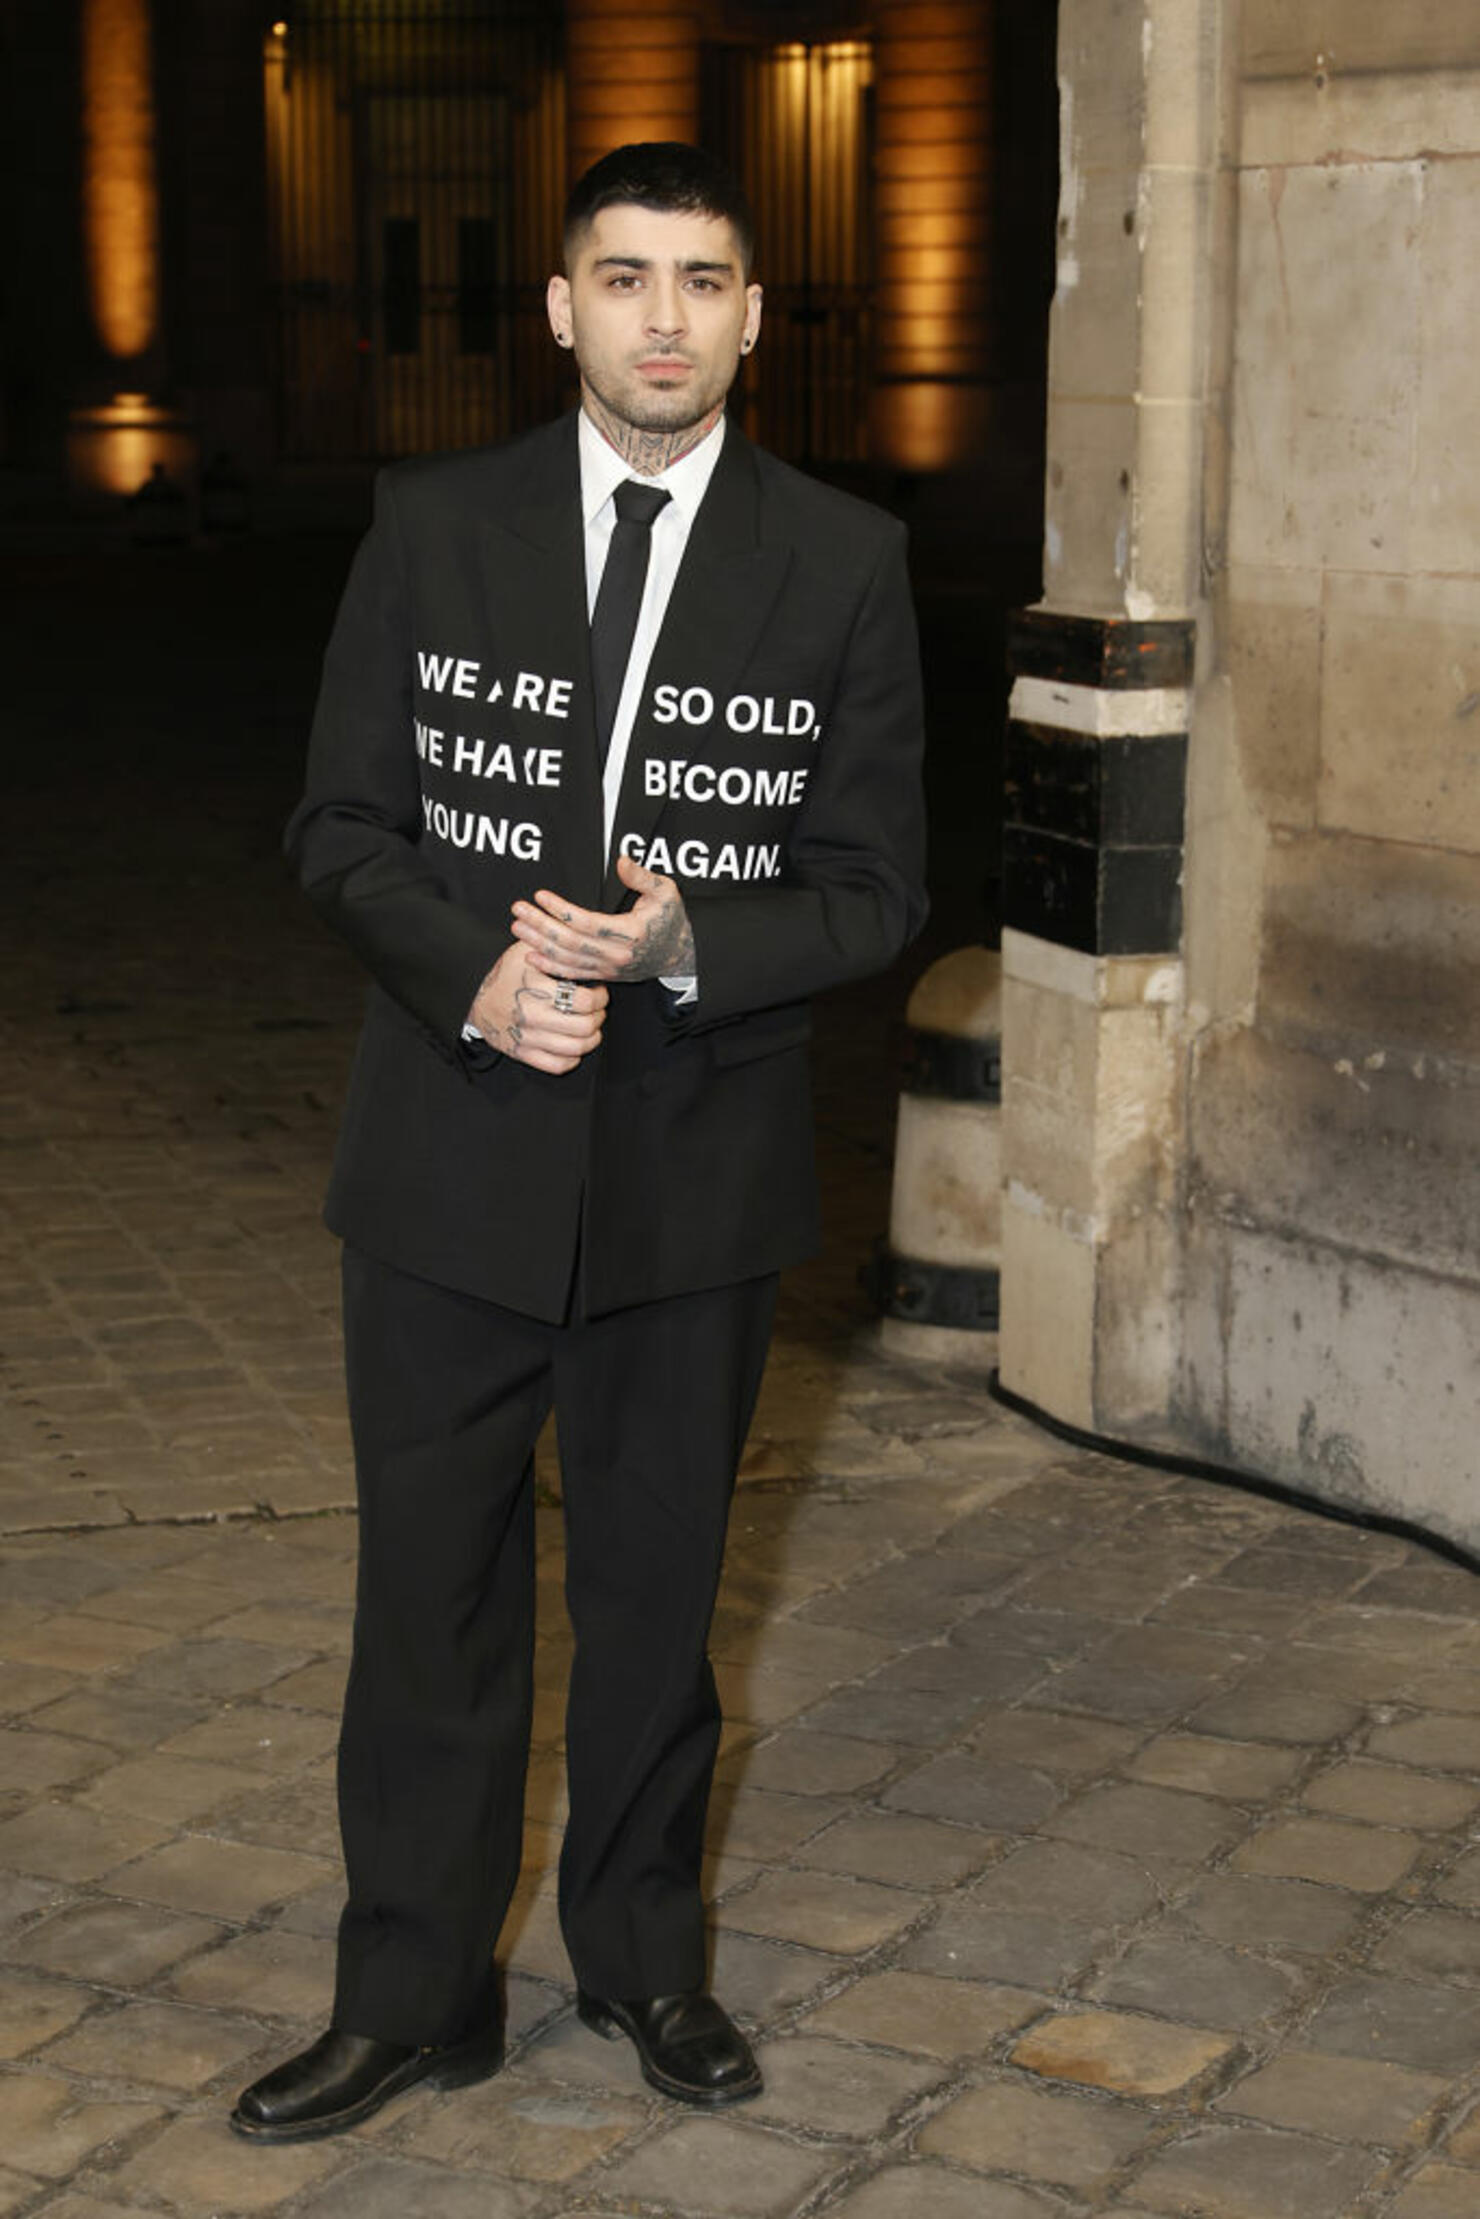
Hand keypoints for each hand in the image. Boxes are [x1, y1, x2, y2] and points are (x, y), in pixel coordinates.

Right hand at [467, 941, 606, 1074]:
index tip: (598, 991)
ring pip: (575, 1048)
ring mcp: (527, 1037)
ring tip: (590, 1026)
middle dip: (598, 1017)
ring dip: (590, 1038)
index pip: (585, 1001)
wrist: (474, 1000)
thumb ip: (551, 943)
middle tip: (597, 1009)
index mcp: (536, 988)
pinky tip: (573, 1045)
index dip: (600, 997)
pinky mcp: (522, 1054)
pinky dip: (572, 1058)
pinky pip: (557, 1065)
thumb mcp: (524, 951)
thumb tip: (578, 931)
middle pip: (584, 1027)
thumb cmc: (506, 974)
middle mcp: (532, 1015)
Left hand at [510, 854, 695, 983]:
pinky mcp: (604, 975)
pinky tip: (531, 955)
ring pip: (566, 959)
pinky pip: (572, 973)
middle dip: (541, 925)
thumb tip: (621, 860)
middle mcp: (616, 955)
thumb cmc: (670, 920)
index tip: (541, 896)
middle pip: (570, 942)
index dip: (560, 910)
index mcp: (629, 933)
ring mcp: (608, 968)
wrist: (679, 956)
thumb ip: (642, 876)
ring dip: (539, 943)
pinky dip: (549, 965)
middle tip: (518, 910)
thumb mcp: (665, 893)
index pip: (586, 923)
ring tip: (517, 928)